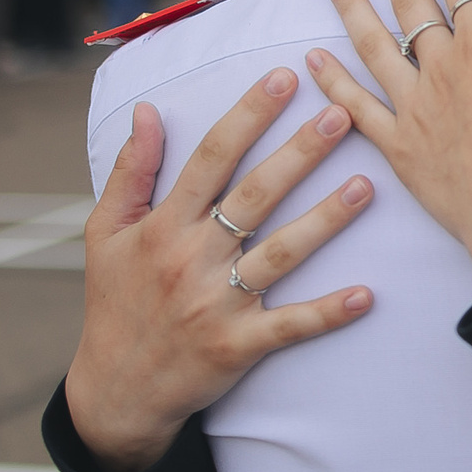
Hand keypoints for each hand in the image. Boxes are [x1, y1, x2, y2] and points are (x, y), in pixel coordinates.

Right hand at [63, 69, 376, 471]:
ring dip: (325, 220)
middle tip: (342, 114)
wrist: (114, 392)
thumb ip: (130, 171)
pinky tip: (367, 295)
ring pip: (280, 254)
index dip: (248, 116)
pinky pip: (289, 325)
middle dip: (299, 153)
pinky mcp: (237, 346)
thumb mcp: (104, 234)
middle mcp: (191, 259)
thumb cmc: (114, 303)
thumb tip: (145, 111)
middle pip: (254, 196)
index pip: (210, 158)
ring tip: (367, 185)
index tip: (283, 78)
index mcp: (163, 227)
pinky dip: (327, 312)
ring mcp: (216, 304)